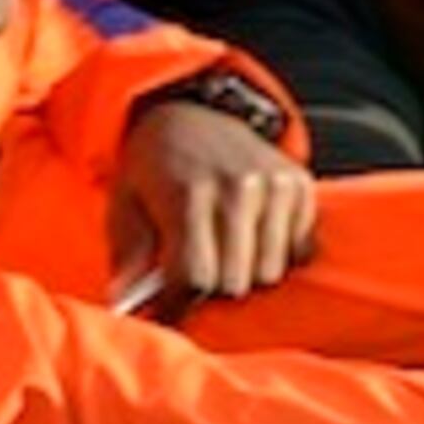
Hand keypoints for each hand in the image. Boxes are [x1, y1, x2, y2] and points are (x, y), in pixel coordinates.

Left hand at [113, 98, 316, 298]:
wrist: (192, 113)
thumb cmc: (153, 170)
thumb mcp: (124, 204)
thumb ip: (127, 254)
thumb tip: (124, 301)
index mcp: (187, 193)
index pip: (196, 277)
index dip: (178, 304)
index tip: (169, 310)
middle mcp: (238, 187)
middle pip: (235, 282)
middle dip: (210, 291)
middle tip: (196, 276)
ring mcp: (274, 186)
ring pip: (270, 273)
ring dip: (246, 275)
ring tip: (224, 255)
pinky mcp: (299, 185)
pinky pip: (299, 253)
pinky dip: (277, 255)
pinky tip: (253, 237)